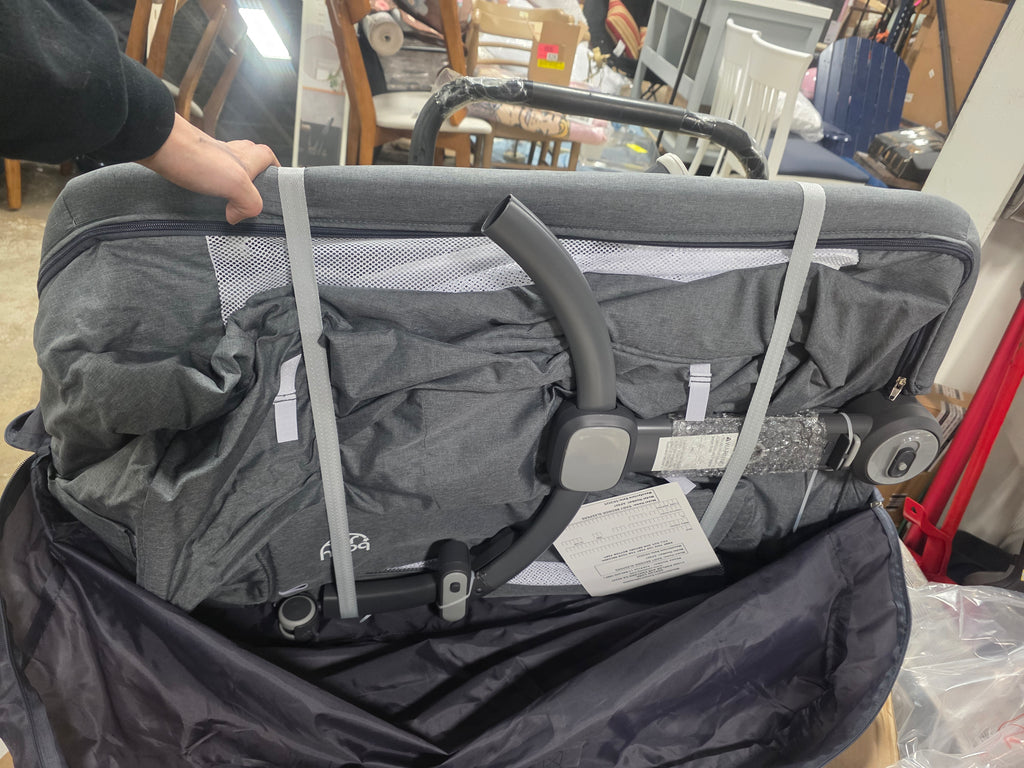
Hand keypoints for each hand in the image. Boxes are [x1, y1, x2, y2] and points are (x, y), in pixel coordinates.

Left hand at [137, 114, 279, 223]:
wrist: (157, 143)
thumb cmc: (197, 158)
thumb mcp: (236, 183)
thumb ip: (249, 201)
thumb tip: (237, 217)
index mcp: (245, 157)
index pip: (267, 156)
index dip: (274, 169)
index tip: (273, 187)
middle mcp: (228, 153)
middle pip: (247, 158)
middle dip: (251, 176)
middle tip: (246, 198)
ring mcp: (207, 155)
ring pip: (224, 166)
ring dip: (226, 181)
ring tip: (223, 202)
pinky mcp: (187, 160)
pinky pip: (203, 172)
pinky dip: (205, 183)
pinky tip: (200, 197)